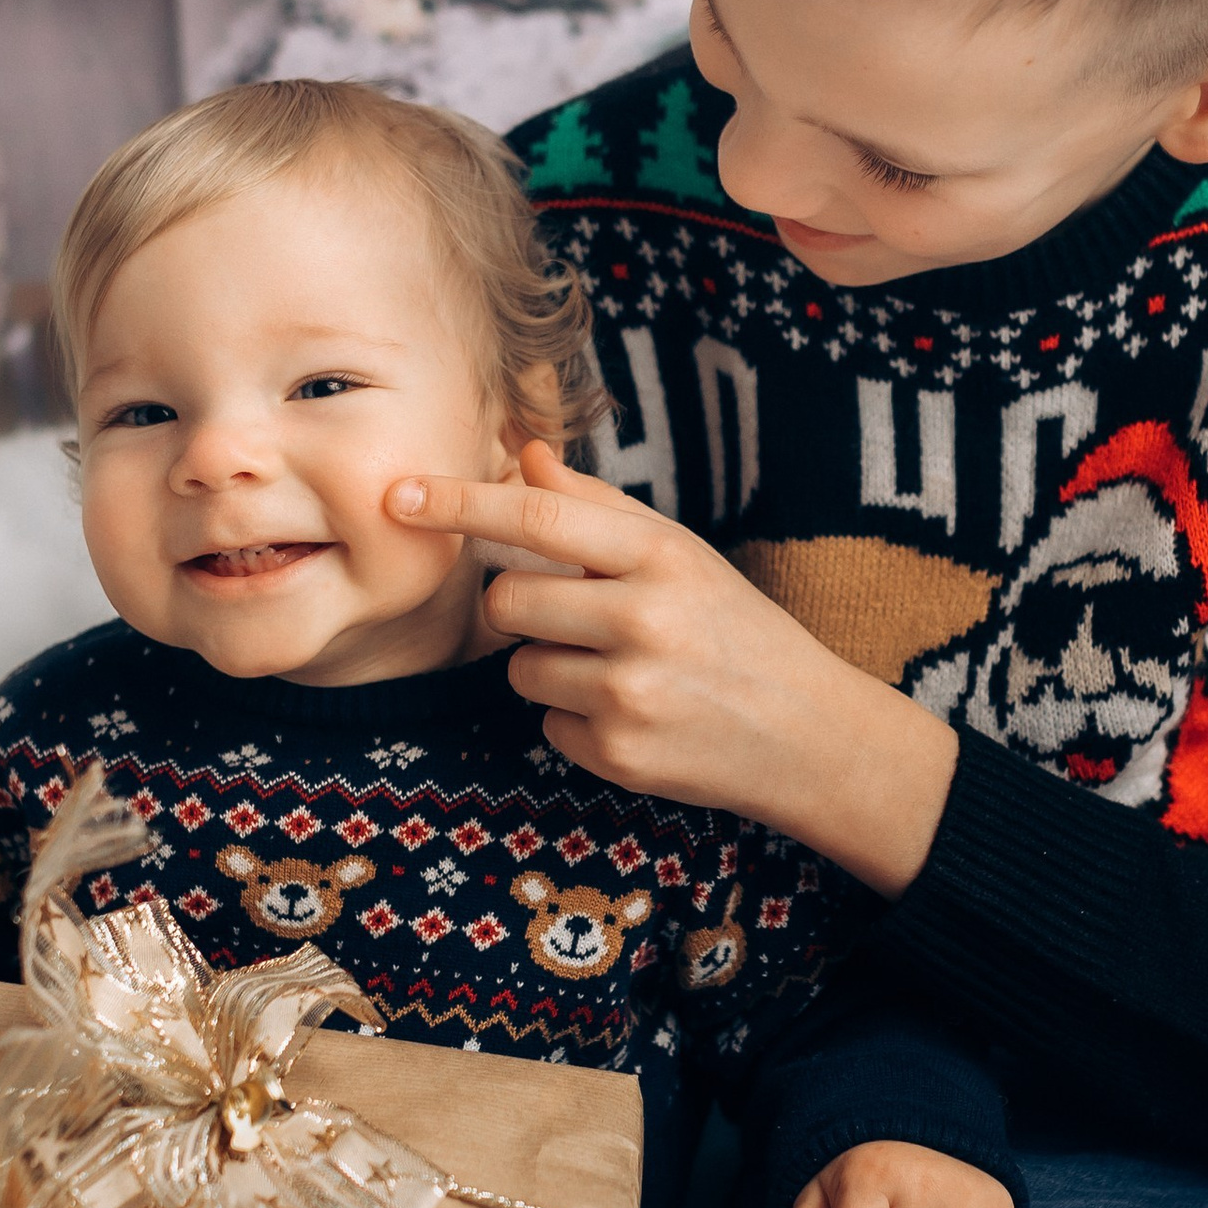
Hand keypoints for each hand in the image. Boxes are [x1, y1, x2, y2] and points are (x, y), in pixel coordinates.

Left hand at [386, 442, 957, 897]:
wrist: (807, 733)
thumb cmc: (735, 631)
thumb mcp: (682, 557)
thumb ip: (600, 508)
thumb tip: (528, 454)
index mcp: (661, 556)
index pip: (539, 516)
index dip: (461, 502)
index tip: (400, 493)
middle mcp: (644, 619)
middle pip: (509, 600)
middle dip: (526, 609)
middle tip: (585, 620)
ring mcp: (630, 692)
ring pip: (519, 668)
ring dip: (551, 669)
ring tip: (622, 674)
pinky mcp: (619, 753)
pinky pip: (545, 725)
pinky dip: (575, 722)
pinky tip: (633, 718)